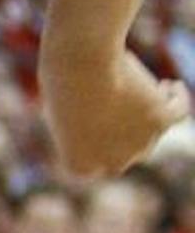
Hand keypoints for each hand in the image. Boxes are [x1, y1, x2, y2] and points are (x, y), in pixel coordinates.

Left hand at [40, 42, 190, 176]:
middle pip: (121, 151)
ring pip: (148, 132)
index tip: (84, 127)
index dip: (89, 146)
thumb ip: (76, 116)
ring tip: (136, 85)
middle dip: (117, 134)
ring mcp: (141, 144)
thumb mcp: (55, 100)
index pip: (88, 165)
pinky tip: (171, 86)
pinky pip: (177, 113)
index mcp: (79, 162)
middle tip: (110, 108)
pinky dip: (177, 100)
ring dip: (145, 114)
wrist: (82, 67)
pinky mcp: (161, 122)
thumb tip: (99, 110)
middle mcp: (114, 162)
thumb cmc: (59, 79)